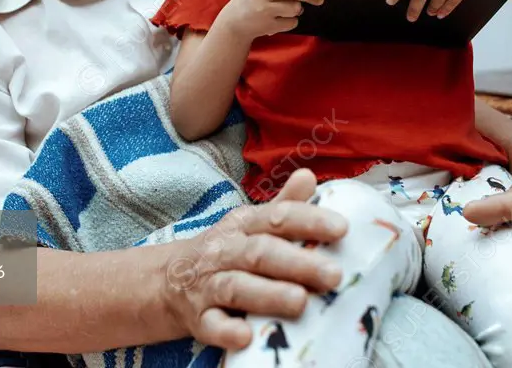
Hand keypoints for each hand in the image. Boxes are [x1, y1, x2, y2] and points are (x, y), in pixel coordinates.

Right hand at [162, 169, 346, 349]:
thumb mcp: (249, 224)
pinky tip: (246, 336)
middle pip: (260, 253)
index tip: (342, 229)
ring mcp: (208, 284)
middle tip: (334, 275)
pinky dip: (226, 330)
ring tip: (301, 302)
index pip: (277, 218)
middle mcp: (224, 251)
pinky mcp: (197, 318)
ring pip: (237, 286)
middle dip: (297, 263)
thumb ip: (282, 205)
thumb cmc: (225, 251)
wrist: (169, 280)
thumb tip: (308, 175)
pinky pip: (210, 324)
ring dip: (268, 294)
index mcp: (242, 225)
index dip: (309, 221)